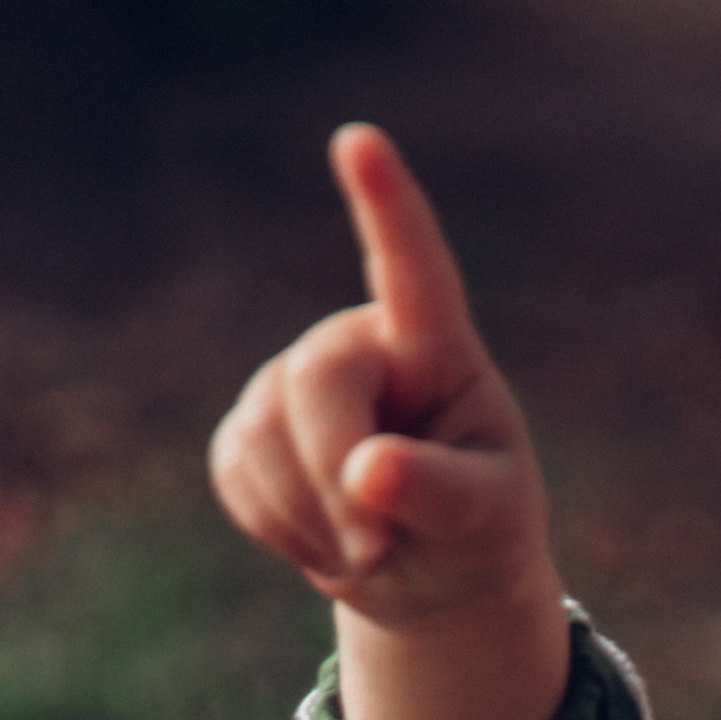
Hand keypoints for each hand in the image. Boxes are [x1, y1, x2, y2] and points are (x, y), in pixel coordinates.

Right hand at [208, 124, 568, 719]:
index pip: (412, 268)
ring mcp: (294, 378)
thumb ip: (439, 492)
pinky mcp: (251, 427)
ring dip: (312, 519)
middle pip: (316, 381)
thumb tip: (366, 473)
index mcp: (435, 344)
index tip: (360, 143)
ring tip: (367, 550)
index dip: (385, 205)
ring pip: (265, 435)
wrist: (432, 576)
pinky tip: (322, 541)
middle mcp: (358, 341)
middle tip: (375, 549)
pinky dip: (279, 529)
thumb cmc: (477, 531)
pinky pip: (236, 472)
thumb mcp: (484, 520)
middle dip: (334, 472)